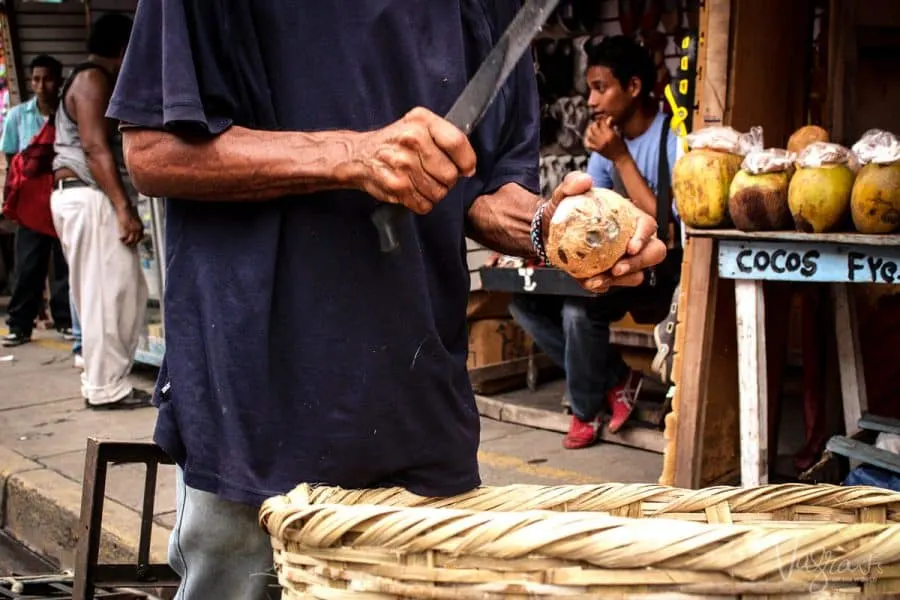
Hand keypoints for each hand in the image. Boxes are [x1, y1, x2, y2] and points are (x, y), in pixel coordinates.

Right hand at [116, 205, 143, 246]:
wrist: (125, 208)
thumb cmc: (129, 213)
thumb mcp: (136, 221)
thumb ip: (136, 227)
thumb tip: (133, 233)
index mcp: (141, 227)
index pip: (141, 238)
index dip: (136, 241)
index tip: (132, 243)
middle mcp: (138, 229)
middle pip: (136, 240)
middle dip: (131, 243)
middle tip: (126, 244)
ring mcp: (133, 229)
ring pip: (130, 240)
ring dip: (126, 242)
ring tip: (123, 242)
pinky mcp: (126, 227)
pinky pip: (125, 236)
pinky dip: (122, 238)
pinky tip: (120, 238)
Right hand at [350, 107, 476, 214]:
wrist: (359, 155)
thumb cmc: (394, 142)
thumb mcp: (418, 126)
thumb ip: (446, 139)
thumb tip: (469, 168)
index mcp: (421, 121)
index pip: (457, 143)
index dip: (466, 161)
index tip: (466, 169)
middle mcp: (412, 139)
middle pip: (450, 174)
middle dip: (447, 180)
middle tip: (434, 175)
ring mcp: (403, 163)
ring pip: (438, 192)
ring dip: (433, 193)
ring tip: (421, 182)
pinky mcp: (396, 185)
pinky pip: (424, 204)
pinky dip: (421, 202)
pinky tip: (413, 191)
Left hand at [542, 172, 666, 293]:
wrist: (549, 232)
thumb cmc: (564, 211)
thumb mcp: (564, 194)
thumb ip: (571, 183)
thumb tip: (584, 181)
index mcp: (629, 218)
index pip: (648, 226)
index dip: (644, 237)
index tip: (629, 248)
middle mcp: (632, 240)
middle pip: (654, 253)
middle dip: (639, 263)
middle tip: (617, 268)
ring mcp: (624, 259)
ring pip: (636, 275)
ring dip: (619, 280)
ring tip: (596, 279)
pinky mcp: (611, 275)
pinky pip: (614, 284)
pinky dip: (602, 285)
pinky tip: (588, 281)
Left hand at [583, 116, 627, 162]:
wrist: (620, 158)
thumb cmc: (622, 146)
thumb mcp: (618, 135)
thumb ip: (611, 127)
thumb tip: (608, 119)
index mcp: (609, 135)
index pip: (602, 124)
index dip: (602, 120)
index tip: (603, 119)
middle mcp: (603, 139)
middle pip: (594, 128)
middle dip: (595, 123)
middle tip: (596, 123)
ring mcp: (598, 145)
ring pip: (589, 135)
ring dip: (589, 130)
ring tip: (591, 128)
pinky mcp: (596, 150)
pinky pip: (588, 145)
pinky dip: (586, 141)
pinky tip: (587, 137)